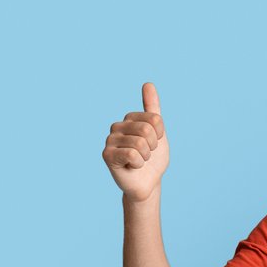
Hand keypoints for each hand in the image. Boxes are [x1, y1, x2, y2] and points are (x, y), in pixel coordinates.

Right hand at [103, 83, 167, 201]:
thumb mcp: (158, 132)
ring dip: (146, 156)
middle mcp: (116, 127)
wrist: (147, 183)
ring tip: (139, 160)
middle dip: (153, 146)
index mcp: (129, 119)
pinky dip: (139, 163)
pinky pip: (132, 154)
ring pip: (140, 143)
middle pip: (147, 129)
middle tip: (146, 154)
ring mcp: (109, 140)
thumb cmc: (153, 158)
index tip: (154, 143)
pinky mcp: (106, 155)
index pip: (155, 119)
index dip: (160, 134)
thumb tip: (147, 83)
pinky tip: (132, 166)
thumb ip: (152, 109)